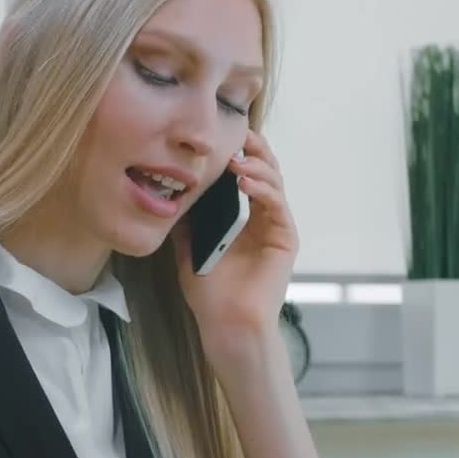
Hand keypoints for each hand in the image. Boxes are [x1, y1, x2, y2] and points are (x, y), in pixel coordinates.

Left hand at [173, 130, 298, 356]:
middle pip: (265, 172)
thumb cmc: (211, 295)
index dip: (238, 154)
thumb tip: (173, 193)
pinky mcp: (285, 239)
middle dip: (253, 150)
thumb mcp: (189, 249)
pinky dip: (262, 188)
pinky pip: (276, 204)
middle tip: (237, 133)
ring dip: (256, 166)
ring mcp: (277, 228)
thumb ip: (187, 222)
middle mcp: (265, 220)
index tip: (222, 137)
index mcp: (246, 221)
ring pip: (274, 183)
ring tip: (235, 159)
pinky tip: (245, 180)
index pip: (247, 177)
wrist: (227, 324)